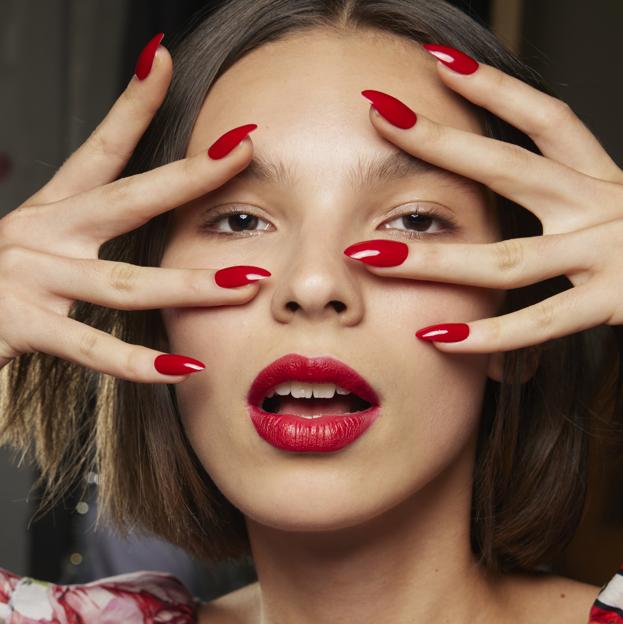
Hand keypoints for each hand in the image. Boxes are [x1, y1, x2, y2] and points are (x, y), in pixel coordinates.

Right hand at [0, 40, 266, 382]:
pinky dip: (137, 361)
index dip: (130, 104)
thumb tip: (152, 261)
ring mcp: (28, 275)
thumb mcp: (43, 255)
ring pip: (126, 283)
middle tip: (243, 148)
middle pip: (128, 198)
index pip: (99, 149)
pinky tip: (181, 368)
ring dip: (192, 285)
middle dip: (190, 175)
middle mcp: (40, 233)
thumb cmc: (0, 292)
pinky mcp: (17, 323)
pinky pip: (89, 346)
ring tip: (250, 282)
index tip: (161, 59)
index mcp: (52, 212)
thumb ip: (90, 250)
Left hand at [346, 45, 622, 353]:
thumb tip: (499, 199)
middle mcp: (605, 205)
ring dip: (432, 257)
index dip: (493, 86)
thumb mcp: (611, 210)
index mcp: (601, 179)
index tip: (436, 61)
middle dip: (441, 142)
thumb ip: (562, 202)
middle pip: (510, 168)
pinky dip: (486, 335)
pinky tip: (435, 336)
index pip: (544, 117)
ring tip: (367, 252)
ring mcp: (610, 254)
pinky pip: (539, 323)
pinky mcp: (620, 304)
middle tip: (380, 115)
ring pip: (506, 258)